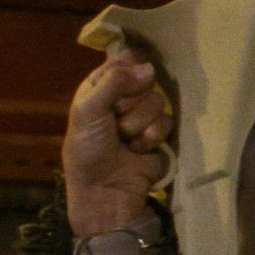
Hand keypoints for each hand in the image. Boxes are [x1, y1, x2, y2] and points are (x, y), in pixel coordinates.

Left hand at [64, 50, 172, 236]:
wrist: (105, 192)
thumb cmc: (88, 151)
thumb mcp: (88, 111)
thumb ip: (114, 82)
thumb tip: (149, 67)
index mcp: (100, 88)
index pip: (122, 62)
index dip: (124, 72)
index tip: (120, 85)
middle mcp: (122, 98)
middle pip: (144, 79)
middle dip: (130, 103)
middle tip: (115, 121)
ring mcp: (142, 116)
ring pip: (157, 100)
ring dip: (139, 124)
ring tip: (125, 141)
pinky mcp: (159, 135)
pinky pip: (166, 121)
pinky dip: (151, 138)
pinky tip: (138, 151)